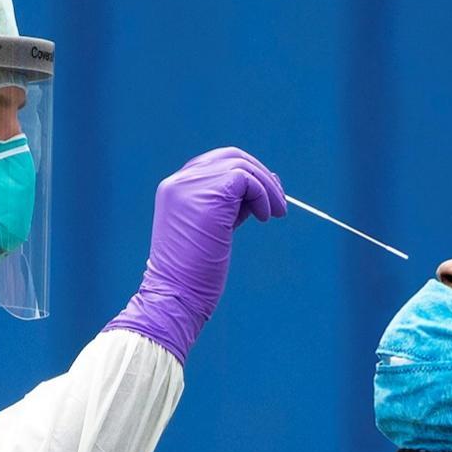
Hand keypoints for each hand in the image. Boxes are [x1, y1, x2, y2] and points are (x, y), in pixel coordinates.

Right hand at [105, 147, 286, 362]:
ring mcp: (191, 186)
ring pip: (241, 165)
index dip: (244, 175)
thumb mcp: (212, 229)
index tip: (264, 196)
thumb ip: (230, 204)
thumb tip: (266, 183)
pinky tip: (264, 217)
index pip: (214, 164)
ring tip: (275, 214)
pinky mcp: (209, 194)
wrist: (176, 295)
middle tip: (278, 203)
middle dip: (259, 175)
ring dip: (267, 187)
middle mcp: (179, 182)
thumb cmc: (194, 273)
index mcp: (174, 189)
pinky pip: (246, 178)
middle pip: (229, 156)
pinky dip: (263, 194)